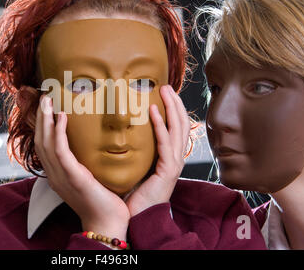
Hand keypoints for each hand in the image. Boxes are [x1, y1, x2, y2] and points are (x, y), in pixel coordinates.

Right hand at [34, 95, 129, 240]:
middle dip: (40, 117)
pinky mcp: (72, 176)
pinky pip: (60, 151)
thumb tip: (91, 143)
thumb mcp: (89, 177)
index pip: (44, 146)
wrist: (106, 222)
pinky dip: (58, 132)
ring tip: (49, 101)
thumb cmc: (102, 201)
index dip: (42, 126)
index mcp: (57, 174)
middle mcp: (54, 174)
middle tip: (45, 97)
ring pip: (46, 142)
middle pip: (40, 141)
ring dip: (46, 119)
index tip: (47, 108)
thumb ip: (84, 161)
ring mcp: (60, 176)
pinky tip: (62, 117)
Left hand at [126, 85, 190, 216]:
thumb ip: (136, 150)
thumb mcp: (137, 166)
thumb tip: (122, 133)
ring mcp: (173, 165)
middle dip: (175, 103)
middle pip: (181, 124)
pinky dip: (160, 125)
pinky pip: (165, 144)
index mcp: (169, 158)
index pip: (175, 128)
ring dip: (171, 108)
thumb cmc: (134, 195)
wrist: (137, 218)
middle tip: (166, 86)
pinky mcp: (167, 171)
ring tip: (165, 90)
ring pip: (177, 130)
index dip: (173, 110)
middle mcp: (175, 159)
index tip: (165, 93)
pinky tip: (153, 111)